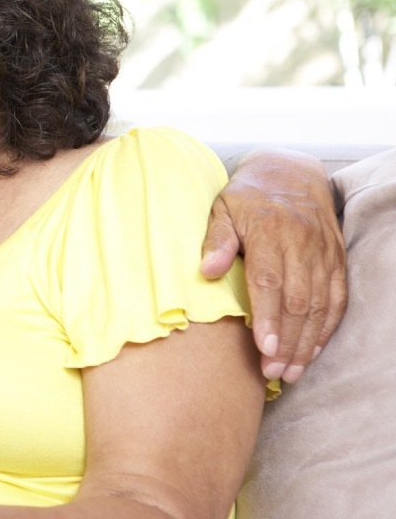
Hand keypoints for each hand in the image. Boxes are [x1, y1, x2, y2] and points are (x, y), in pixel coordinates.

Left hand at [200, 149, 346, 383]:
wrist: (291, 172)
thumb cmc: (247, 195)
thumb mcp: (222, 207)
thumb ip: (216, 239)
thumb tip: (206, 270)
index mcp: (269, 230)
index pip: (269, 280)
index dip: (268, 317)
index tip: (264, 347)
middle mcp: (301, 243)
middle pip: (297, 300)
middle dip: (287, 341)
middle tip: (273, 371)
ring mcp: (323, 252)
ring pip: (319, 305)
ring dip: (307, 342)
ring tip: (291, 371)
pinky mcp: (337, 259)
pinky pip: (337, 298)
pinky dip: (327, 328)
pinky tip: (313, 350)